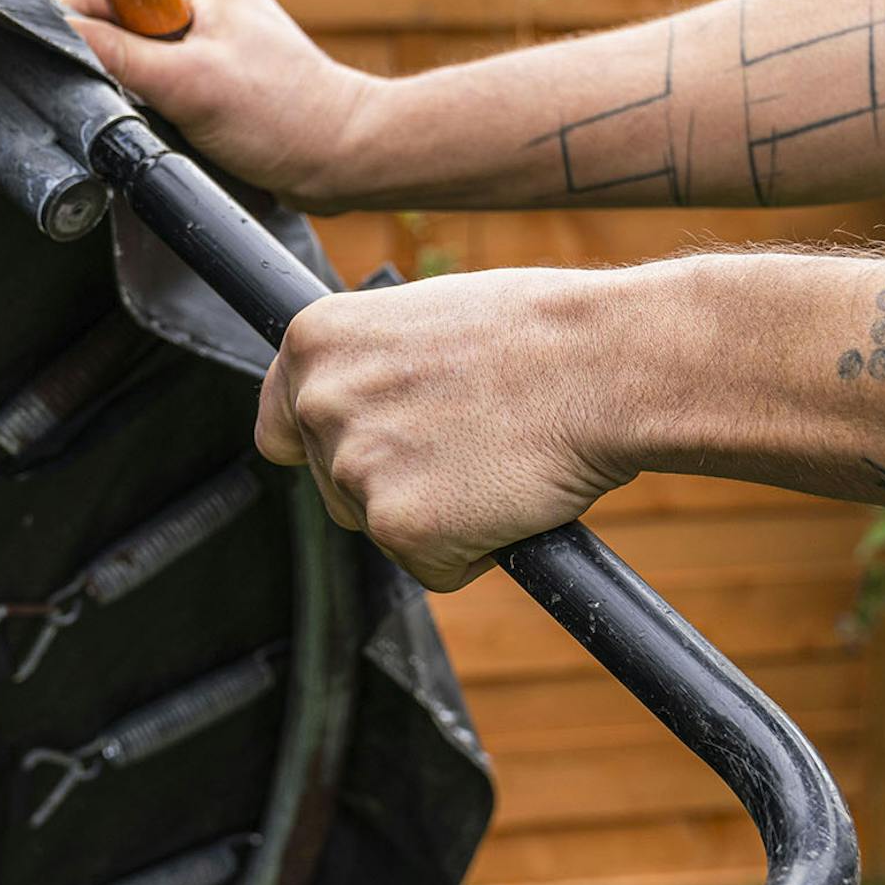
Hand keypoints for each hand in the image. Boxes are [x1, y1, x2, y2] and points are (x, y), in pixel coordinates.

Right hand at [60, 0, 381, 211]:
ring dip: (140, 89)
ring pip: (132, 55)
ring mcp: (208, 27)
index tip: (96, 74)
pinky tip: (186, 123)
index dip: (85, 31)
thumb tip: (54, 28)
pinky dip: (158, 102)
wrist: (340, 157)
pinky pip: (157, 76)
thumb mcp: (187, 84)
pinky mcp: (212, 63)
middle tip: (156, 103)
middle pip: (114, 22)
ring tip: (180, 116)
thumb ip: (117, 53)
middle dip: (118, 66)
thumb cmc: (281, 117)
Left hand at [255, 272, 637, 591]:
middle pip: (333, 484)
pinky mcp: (401, 528)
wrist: (605, 363)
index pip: (278, 424)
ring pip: (382, 527)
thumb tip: (359, 402)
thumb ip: (372, 364)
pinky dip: (472, 553)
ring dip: (436, 515)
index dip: (321, 445)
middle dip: (393, 480)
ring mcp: (354, 467)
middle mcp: (319, 402)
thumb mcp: (422, 318)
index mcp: (315, 341)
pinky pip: (431, 567)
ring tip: (495, 460)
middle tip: (467, 444)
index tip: (358, 451)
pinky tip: (509, 499)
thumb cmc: (536, 332)